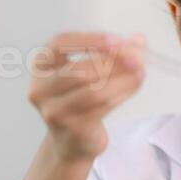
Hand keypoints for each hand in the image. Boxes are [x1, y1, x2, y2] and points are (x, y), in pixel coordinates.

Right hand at [28, 31, 146, 162]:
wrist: (72, 139)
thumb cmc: (80, 97)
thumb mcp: (91, 70)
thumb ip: (113, 53)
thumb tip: (139, 40)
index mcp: (41, 65)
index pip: (60, 44)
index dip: (89, 40)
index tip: (117, 41)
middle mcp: (41, 88)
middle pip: (80, 70)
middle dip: (113, 63)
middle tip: (137, 60)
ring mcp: (54, 111)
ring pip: (94, 91)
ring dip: (122, 80)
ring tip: (140, 73)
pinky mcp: (72, 128)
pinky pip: (103, 107)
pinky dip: (123, 94)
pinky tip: (134, 86)